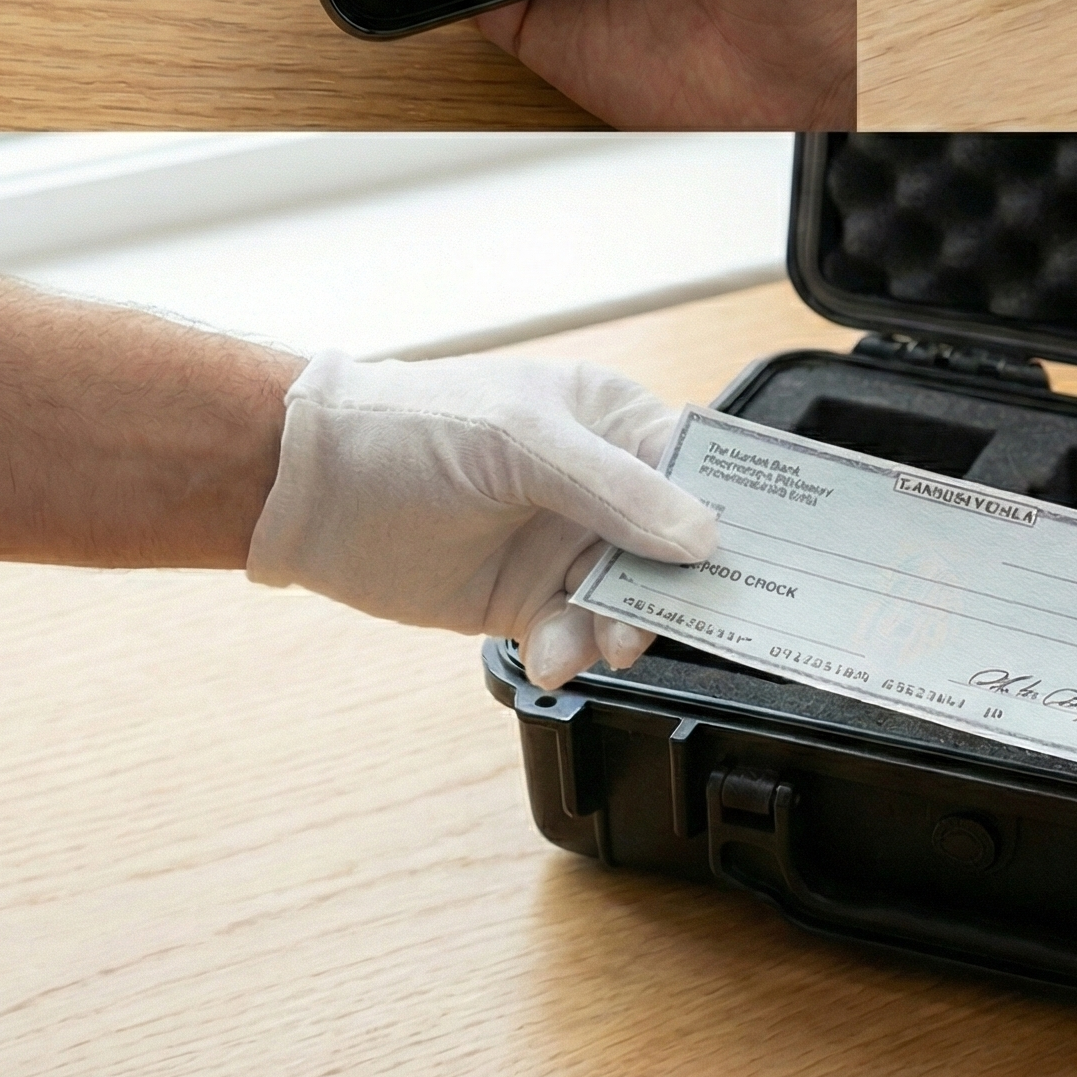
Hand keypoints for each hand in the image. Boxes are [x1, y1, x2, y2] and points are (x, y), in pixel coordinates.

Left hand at [250, 350, 716, 687]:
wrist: (312, 489)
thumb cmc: (416, 428)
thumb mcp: (523, 442)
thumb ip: (616, 488)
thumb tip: (703, 535)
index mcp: (616, 425)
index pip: (700, 470)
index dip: (732, 515)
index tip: (763, 565)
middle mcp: (602, 487)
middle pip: (676, 552)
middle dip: (670, 592)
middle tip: (645, 621)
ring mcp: (565, 546)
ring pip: (630, 603)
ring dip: (617, 630)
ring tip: (587, 642)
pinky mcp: (529, 600)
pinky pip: (578, 637)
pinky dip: (570, 651)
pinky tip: (544, 652)